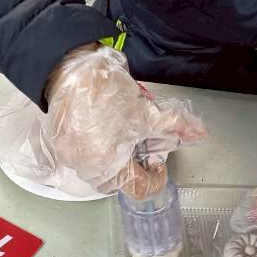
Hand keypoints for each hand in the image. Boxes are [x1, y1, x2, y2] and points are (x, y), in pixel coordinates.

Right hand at [42, 45, 206, 191]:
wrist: (70, 67)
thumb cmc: (105, 90)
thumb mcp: (147, 111)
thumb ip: (175, 126)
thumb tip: (198, 133)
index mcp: (107, 165)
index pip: (139, 188)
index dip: (156, 176)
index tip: (158, 160)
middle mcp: (84, 166)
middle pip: (118, 180)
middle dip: (134, 164)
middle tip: (141, 142)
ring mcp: (68, 154)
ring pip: (100, 166)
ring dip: (116, 155)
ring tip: (122, 130)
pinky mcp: (59, 141)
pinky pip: (83, 153)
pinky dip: (97, 145)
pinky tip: (104, 124)